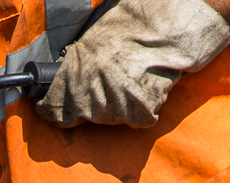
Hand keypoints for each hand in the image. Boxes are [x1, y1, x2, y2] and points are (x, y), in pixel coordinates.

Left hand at [34, 0, 229, 128]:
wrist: (177, 18)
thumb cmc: (140, 17)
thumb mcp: (98, 32)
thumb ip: (79, 59)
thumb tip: (63, 77)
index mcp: (77, 66)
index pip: (53, 108)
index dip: (52, 110)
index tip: (54, 109)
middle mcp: (92, 87)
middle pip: (85, 115)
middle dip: (94, 104)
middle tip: (113, 81)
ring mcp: (116, 102)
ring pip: (111, 118)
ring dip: (120, 103)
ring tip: (135, 75)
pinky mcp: (141, 110)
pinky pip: (138, 118)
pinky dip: (145, 104)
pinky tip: (151, 81)